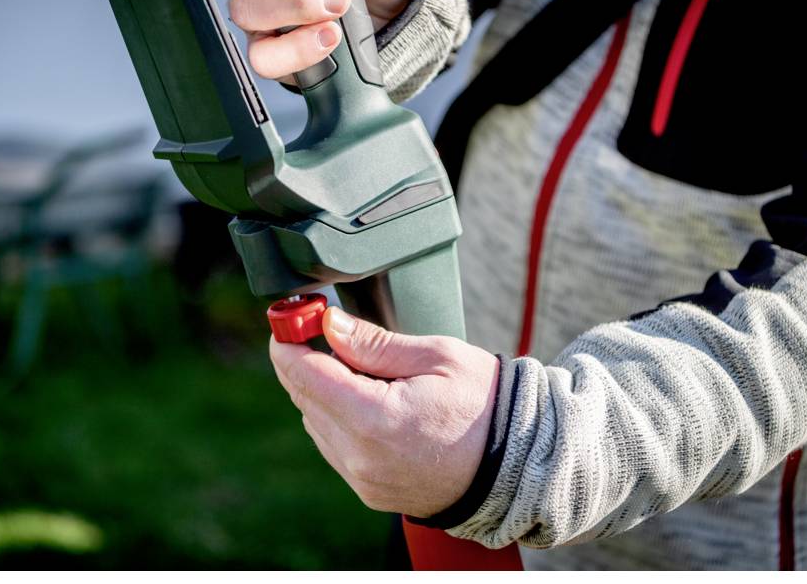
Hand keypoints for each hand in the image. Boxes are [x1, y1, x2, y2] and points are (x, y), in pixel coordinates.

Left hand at [268, 306, 499, 517]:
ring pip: (314, 420)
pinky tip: (368, 399)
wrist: (518, 463)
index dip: (289, 339)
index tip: (290, 317)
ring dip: (323, 390)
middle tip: (321, 326)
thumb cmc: (485, 403)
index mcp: (375, 419)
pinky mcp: (369, 490)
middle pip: (303, 396)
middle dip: (305, 359)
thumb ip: (373, 343)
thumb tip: (329, 324)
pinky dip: (338, 417)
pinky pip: (333, 445)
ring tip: (362, 367)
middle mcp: (360, 455)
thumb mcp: (435, 356)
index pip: (304, 374)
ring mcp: (363, 478)